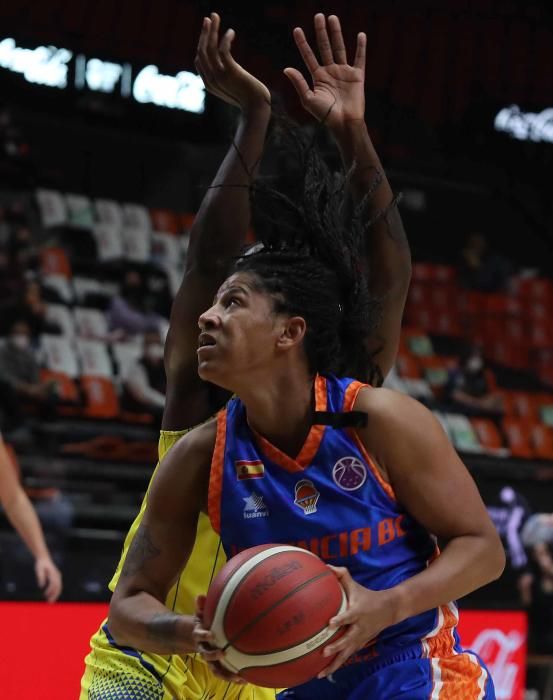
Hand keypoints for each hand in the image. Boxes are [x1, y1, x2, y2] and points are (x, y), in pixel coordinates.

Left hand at [35, 556, 61, 601]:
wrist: (44, 558)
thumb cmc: (40, 564)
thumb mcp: (38, 569)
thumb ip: (40, 577)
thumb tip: (41, 586)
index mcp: (53, 573)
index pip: (54, 583)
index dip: (50, 590)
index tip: (45, 595)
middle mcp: (57, 575)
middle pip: (58, 586)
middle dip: (55, 595)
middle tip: (50, 602)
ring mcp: (58, 576)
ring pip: (59, 587)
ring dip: (55, 594)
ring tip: (50, 601)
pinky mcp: (57, 577)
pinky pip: (58, 585)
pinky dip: (55, 591)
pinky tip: (50, 595)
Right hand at [192, 595, 245, 684]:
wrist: (200, 636)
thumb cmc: (205, 621)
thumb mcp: (202, 613)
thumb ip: (202, 606)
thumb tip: (200, 596)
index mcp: (199, 635)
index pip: (199, 635)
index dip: (203, 635)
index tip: (211, 634)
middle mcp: (203, 648)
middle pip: (205, 655)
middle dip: (213, 656)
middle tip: (223, 654)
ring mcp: (210, 659)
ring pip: (215, 669)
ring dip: (225, 674)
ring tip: (238, 677)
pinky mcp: (217, 666)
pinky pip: (224, 673)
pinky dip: (233, 677)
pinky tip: (246, 679)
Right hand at [195, 13, 270, 113]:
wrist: (257, 109)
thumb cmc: (249, 100)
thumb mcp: (234, 89)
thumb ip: (227, 79)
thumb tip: (228, 67)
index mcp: (209, 84)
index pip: (199, 60)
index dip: (202, 44)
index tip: (208, 32)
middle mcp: (211, 80)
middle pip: (202, 51)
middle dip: (204, 33)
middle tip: (209, 18)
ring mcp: (219, 76)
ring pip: (210, 48)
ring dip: (212, 30)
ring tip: (215, 16)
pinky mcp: (230, 72)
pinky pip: (223, 50)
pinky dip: (225, 38)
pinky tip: (231, 32)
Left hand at [284, 14, 365, 130]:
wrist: (344, 123)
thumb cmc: (325, 115)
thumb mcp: (308, 99)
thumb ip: (299, 83)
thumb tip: (286, 68)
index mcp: (318, 77)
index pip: (309, 56)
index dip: (302, 43)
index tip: (297, 30)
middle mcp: (330, 72)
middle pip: (324, 47)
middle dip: (320, 32)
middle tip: (318, 16)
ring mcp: (344, 72)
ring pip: (340, 48)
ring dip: (336, 33)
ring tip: (332, 18)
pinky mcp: (357, 76)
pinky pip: (360, 58)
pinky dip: (361, 47)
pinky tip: (360, 35)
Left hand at [318, 566, 395, 677]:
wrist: (389, 610)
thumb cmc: (367, 596)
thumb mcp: (356, 585)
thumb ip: (342, 575)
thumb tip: (326, 566)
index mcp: (358, 612)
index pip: (349, 616)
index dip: (340, 620)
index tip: (330, 623)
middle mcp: (359, 628)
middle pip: (348, 640)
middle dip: (337, 646)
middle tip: (324, 651)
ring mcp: (360, 639)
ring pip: (347, 653)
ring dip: (334, 663)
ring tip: (320, 673)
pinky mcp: (359, 645)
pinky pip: (347, 657)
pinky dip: (337, 665)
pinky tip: (324, 673)